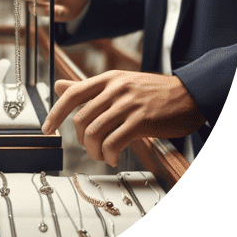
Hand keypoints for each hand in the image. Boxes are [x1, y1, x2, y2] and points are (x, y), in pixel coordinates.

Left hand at [43, 70, 204, 165]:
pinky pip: (113, 142)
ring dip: (94, 151)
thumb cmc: (155, 92)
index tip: (47, 129)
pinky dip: (109, 154)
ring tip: (103, 155)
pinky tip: (113, 157)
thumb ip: (90, 88)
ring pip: (95, 132)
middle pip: (82, 119)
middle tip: (91, 149)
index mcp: (109, 78)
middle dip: (82, 140)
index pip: (72, 94)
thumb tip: (60, 87)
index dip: (55, 113)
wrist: (190, 95)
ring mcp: (128, 104)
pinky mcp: (141, 121)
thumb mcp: (121, 82)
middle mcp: (116, 89)